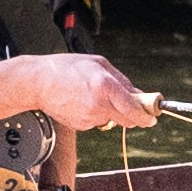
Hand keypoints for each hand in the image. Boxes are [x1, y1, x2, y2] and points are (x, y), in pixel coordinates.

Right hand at [40, 52, 166, 132]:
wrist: (38, 83)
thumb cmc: (67, 68)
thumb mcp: (99, 64)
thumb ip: (122, 81)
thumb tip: (138, 94)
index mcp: (105, 87)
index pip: (134, 109)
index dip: (147, 116)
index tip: (153, 116)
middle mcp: (99, 105)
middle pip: (128, 120)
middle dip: (134, 115)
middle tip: (132, 106)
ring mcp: (89, 118)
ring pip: (112, 120)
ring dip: (111, 111)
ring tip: (92, 94)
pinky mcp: (81, 126)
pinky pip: (97, 121)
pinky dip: (96, 113)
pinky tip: (82, 101)